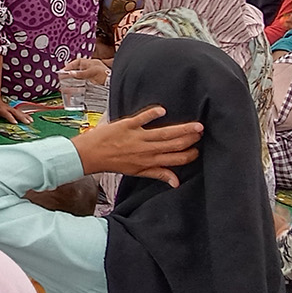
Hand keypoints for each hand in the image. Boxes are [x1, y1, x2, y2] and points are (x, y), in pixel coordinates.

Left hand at [0, 91, 28, 125]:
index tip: (15, 122)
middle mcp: (7, 108)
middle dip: (22, 117)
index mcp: (0, 109)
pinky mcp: (13, 109)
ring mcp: (10, 108)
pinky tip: (30, 118)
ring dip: (25, 116)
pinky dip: (25, 115)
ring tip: (31, 121)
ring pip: (19, 112)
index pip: (6, 114)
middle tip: (28, 122)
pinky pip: (20, 112)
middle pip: (15, 112)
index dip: (10, 118)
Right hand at [62, 57, 109, 85]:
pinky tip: (74, 85)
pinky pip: (82, 80)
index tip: (64, 69)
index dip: (70, 65)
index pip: (77, 62)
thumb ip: (81, 73)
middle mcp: (90, 67)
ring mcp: (91, 74)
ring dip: (73, 77)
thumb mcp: (92, 72)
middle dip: (70, 71)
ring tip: (67, 80)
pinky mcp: (92, 80)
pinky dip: (77, 82)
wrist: (112, 81)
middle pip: (77, 68)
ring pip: (79, 74)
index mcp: (90, 62)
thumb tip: (71, 73)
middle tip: (63, 75)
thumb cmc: (105, 74)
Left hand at [73, 105, 202, 186]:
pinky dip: (152, 114)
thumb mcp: (137, 172)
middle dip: (190, 139)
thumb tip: (176, 181)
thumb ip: (158, 174)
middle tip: (202, 132)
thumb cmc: (113, 162)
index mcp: (149, 161)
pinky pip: (142, 119)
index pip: (176, 159)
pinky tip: (163, 110)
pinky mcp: (126, 125)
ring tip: (196, 125)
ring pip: (164, 133)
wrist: (89, 155)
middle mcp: (145, 150)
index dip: (190, 155)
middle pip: (174, 144)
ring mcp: (137, 137)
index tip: (199, 149)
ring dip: (181, 129)